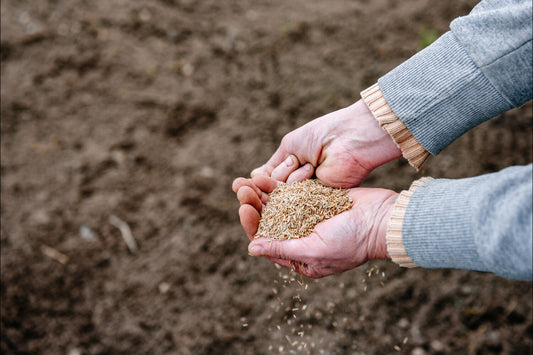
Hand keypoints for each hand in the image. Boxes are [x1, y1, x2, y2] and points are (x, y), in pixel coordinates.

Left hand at [232, 176, 397, 277]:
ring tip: (245, 179)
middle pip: (269, 220)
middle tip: (239, 188)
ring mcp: (308, 217)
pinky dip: (277, 184)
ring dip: (261, 192)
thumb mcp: (315, 250)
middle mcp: (301, 237)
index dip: (252, 224)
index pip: (267, 241)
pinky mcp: (316, 199)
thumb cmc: (353, 241)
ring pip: (277, 205)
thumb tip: (252, 249)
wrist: (384, 218)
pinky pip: (291, 192)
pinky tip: (263, 174)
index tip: (244, 208)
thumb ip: (283, 249)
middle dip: (253, 204)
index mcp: (300, 256)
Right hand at [251, 99, 401, 187]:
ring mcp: (308, 196)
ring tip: (308, 163)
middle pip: (269, 196)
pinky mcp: (320, 204)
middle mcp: (298, 185)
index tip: (237, 185)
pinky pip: (296, 202)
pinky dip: (297, 186)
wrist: (349, 138)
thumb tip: (253, 177)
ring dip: (286, 180)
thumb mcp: (290, 147)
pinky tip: (308, 171)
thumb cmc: (321, 135)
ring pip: (281, 199)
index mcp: (291, 170)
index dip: (252, 186)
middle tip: (265, 176)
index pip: (265, 184)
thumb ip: (272, 166)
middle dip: (264, 187)